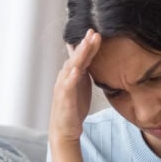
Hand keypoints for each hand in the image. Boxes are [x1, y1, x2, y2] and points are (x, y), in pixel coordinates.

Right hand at [49, 29, 100, 145]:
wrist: (65, 128)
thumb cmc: (74, 105)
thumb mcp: (83, 83)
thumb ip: (87, 69)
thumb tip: (91, 55)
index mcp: (73, 73)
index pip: (82, 56)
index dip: (89, 44)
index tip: (97, 32)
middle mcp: (66, 77)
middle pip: (76, 58)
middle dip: (84, 45)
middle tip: (93, 32)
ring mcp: (63, 87)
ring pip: (71, 68)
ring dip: (78, 56)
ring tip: (86, 45)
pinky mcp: (64, 99)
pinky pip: (67, 87)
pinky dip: (71, 78)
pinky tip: (76, 71)